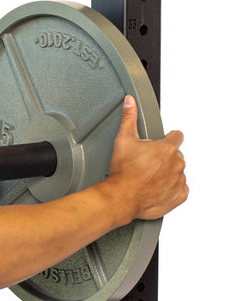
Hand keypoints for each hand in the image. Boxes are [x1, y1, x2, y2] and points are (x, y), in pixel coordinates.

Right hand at [108, 95, 187, 221]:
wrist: (122, 197)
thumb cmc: (123, 172)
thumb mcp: (123, 140)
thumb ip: (129, 118)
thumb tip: (130, 103)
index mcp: (167, 148)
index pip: (177, 136)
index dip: (167, 137)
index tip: (159, 143)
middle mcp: (177, 164)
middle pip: (176, 155)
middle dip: (164, 157)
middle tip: (147, 162)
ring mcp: (179, 181)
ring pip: (177, 172)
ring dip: (167, 173)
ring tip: (148, 176)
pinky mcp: (178, 196)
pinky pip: (179, 189)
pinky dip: (170, 188)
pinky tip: (155, 187)